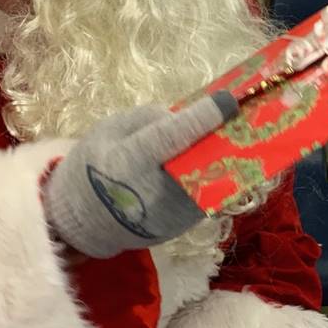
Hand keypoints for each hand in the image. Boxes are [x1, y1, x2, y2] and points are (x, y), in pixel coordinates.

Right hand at [42, 91, 237, 259]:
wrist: (81, 223)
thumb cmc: (93, 168)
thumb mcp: (108, 131)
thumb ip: (146, 119)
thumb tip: (184, 116)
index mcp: (129, 162)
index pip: (172, 136)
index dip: (203, 117)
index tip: (229, 100)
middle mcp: (154, 190)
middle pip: (200, 159)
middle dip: (225, 138)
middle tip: (245, 117)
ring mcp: (171, 213)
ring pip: (211, 181)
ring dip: (229, 159)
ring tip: (242, 136)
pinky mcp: (182, 226)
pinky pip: (208, 196)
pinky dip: (218, 178)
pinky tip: (226, 160)